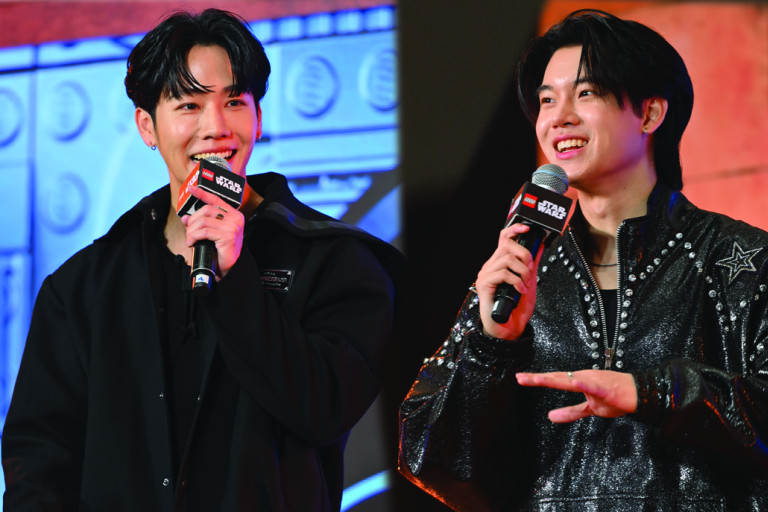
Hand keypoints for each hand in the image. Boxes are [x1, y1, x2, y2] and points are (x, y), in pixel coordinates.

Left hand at [181, 183, 244, 277]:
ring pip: (203, 221)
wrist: (230, 267)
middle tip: (189, 231)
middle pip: (206, 210)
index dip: (202, 193)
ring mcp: (232, 227)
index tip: (192, 188)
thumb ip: (201, 223)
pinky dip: (194, 237)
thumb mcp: (212, 233)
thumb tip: (186, 217)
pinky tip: (192, 242)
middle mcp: (235, 218)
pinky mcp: (228, 236)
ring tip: (190, 238)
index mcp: (234, 214)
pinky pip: (204, 232)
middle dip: (193, 221)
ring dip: (192, 230)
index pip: (216, 199)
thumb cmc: (222, 250)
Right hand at [476, 224, 540, 339]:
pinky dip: (517, 282)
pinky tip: (521, 291)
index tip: (529, 228)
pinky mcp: (484, 284)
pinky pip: (503, 274)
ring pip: (507, 259)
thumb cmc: (517, 307)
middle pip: (507, 245)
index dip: (515, 229)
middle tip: (530, 271)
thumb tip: (539, 246)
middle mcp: (490, 266)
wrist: (509, 328)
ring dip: (523, 272)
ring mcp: (486, 275)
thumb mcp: (529, 281)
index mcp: (499, 263)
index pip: (504, 238)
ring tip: (526, 284)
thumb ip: (532, 263)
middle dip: (524, 255)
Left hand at [516, 370, 637, 422]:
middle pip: (557, 378)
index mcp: (578, 381)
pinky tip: (575, 381)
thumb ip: (570, 412)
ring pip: (570, 380)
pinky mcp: (605, 388)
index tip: (519, 378)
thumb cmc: (615, 397)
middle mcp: (583, 378)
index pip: (554, 380)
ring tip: (539, 379)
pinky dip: (585, 384)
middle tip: (519, 377)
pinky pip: (593, 387)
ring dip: (555, 379)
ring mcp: (593, 382)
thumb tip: (550, 417)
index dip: (537, 379)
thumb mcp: (589, 408)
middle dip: (538, 378)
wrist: (639, 393)